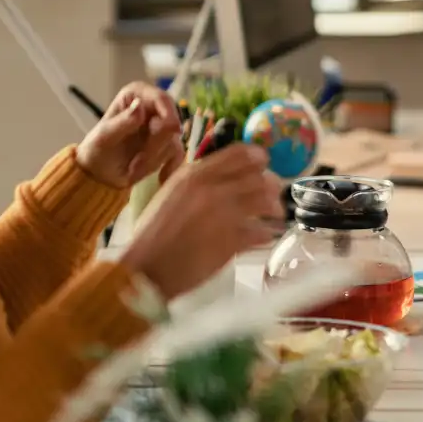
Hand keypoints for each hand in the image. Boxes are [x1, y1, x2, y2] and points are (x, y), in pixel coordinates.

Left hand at [75, 83, 183, 188]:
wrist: (100, 174)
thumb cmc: (96, 151)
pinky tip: (160, 177)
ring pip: (173, 140)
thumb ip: (122, 122)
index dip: (169, 113)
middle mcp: (153, 107)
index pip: (161, 98)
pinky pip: (178, 154)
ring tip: (133, 168)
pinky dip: (169, 167)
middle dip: (154, 146)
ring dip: (154, 159)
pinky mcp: (168, 144)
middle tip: (135, 163)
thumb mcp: (104, 138)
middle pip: (170, 122)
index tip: (171, 130)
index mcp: (135, 95)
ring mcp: (162, 126)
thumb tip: (140, 106)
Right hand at [117, 144, 283, 299]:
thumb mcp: (169, 192)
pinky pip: (263, 232)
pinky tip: (265, 236)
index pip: (240, 153)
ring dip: (274, 208)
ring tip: (274, 215)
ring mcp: (225, 216)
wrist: (148, 268)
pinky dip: (267, 234)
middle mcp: (213, 190)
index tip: (264, 163)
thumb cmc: (153, 233)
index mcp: (195, 175)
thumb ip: (195, 179)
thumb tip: (220, 170)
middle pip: (260, 177)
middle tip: (273, 193)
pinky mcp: (233, 242)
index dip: (258, 156)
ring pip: (266, 202)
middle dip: (271, 184)